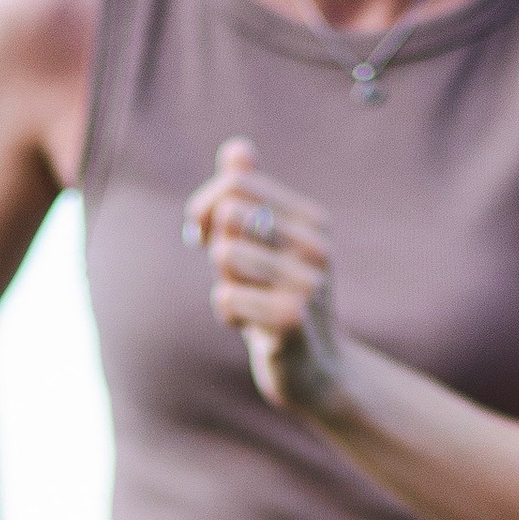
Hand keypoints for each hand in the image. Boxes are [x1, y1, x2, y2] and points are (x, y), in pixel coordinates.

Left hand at [183, 136, 343, 416]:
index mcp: (311, 220)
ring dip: (225, 284)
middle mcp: (316, 245)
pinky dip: (228, 315)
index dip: (205, 207)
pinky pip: (227, 297)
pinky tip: (252, 327)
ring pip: (225, 255)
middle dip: (216, 248)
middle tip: (237, 278)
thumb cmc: (279, 300)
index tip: (202, 234)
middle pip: (227, 215)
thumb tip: (237, 148)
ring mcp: (307, 282)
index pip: (235, 183)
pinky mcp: (291, 319)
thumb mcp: (265, 245)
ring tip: (250, 303)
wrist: (315, 371)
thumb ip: (249, 195)